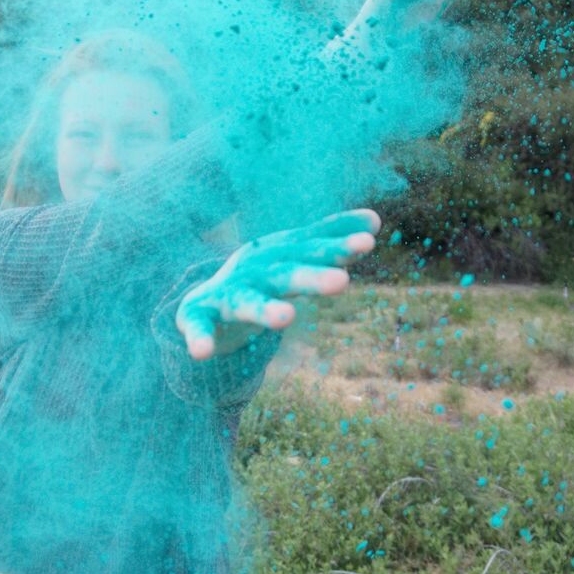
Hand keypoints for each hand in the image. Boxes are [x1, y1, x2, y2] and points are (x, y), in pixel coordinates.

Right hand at [175, 209, 381, 360]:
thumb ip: (329, 237)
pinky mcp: (198, 315)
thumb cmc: (260, 278)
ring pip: (247, 303)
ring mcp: (226, 293)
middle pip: (285, 274)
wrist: (205, 299)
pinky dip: (199, 338)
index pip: (311, 251)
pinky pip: (198, 327)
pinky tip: (200, 354)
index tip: (368, 243)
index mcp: (278, 257)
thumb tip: (375, 220)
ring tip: (286, 318)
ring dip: (264, 309)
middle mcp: (254, 271)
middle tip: (341, 282)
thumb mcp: (292, 258)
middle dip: (311, 277)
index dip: (336, 247)